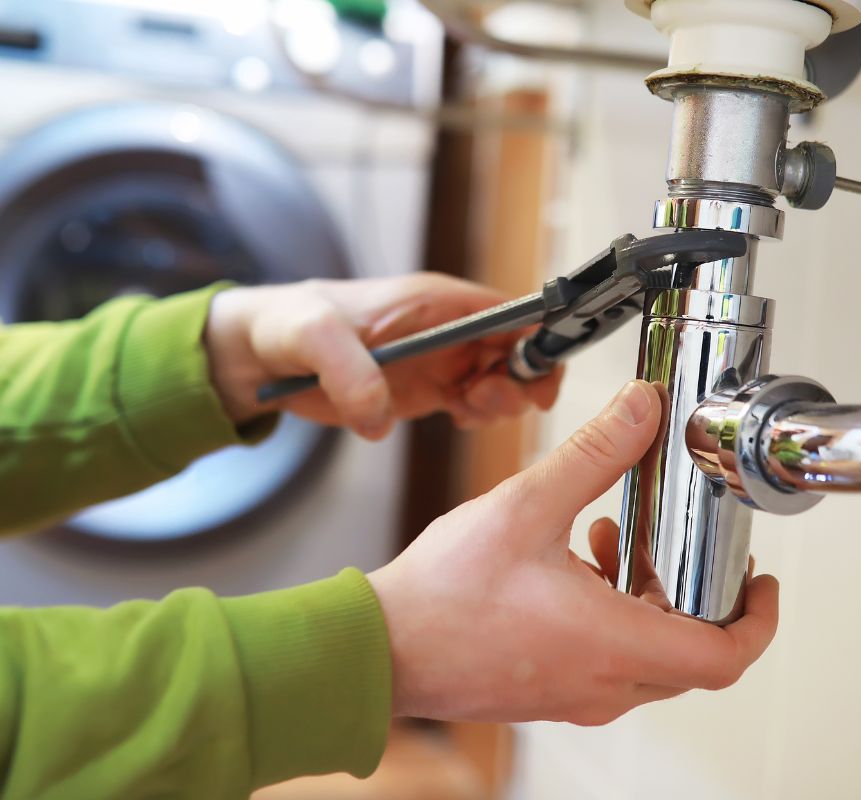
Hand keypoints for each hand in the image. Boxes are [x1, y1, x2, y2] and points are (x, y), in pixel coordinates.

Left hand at [203, 275, 561, 438]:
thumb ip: (348, 370)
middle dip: (521, 379)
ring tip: (463, 411)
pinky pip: (475, 404)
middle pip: (520, 350)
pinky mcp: (429, 390)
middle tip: (482, 401)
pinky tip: (456, 418)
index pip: (512, 311)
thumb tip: (380, 416)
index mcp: (436, 301)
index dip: (538, 339)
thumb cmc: (288, 325)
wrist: (261, 354)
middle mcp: (449, 328)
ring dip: (500, 402)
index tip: (538, 376)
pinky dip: (478, 416)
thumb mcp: (312, 336)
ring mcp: (442, 360)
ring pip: (504, 380)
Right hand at [367, 380, 779, 724]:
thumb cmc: (443, 597)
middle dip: (700, 596)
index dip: (758, 620)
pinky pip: (608, 661)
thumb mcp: (527, 506)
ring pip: (649, 657)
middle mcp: (602, 683)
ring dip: (650, 598)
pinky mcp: (549, 691)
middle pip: (692, 654)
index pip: (723, 657)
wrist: (377, 650)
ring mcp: (575, 694)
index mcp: (612, 644)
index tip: (762, 584)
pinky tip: (575, 561)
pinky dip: (613, 614)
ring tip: (616, 539)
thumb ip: (594, 454)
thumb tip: (642, 409)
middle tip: (689, 549)